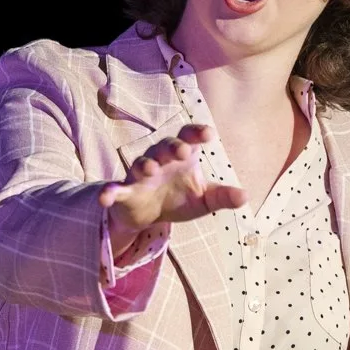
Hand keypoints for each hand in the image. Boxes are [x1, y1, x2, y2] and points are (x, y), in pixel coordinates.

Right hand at [99, 125, 246, 254]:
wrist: (149, 216)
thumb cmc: (179, 199)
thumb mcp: (204, 201)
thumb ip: (222, 197)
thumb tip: (244, 197)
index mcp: (182, 156)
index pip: (189, 136)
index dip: (196, 133)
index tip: (208, 135)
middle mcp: (160, 159)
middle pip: (164, 145)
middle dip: (172, 146)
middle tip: (182, 152)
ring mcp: (140, 174)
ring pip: (141, 163)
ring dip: (145, 164)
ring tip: (151, 170)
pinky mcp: (125, 192)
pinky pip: (115, 188)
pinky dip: (109, 191)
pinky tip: (105, 196)